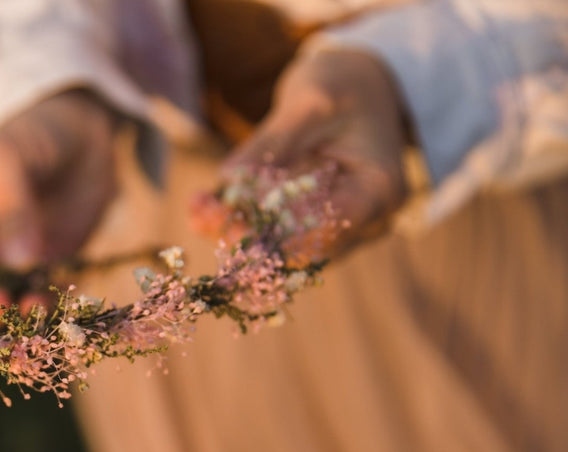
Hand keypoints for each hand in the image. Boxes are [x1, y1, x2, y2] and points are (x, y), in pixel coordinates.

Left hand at [219, 47, 407, 262]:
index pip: (327, 228)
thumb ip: (275, 140)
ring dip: (235, 231)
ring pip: (282, 246)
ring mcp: (339, 226)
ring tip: (196, 210)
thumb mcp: (311, 100)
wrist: (358, 83)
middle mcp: (365, 219)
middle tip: (201, 217)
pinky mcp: (312, 222)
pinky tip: (201, 207)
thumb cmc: (344, 82)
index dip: (278, 233)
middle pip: (301, 246)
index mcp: (378, 190)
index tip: (231, 224)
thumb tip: (228, 177)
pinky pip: (274, 232)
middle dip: (247, 235)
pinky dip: (239, 220)